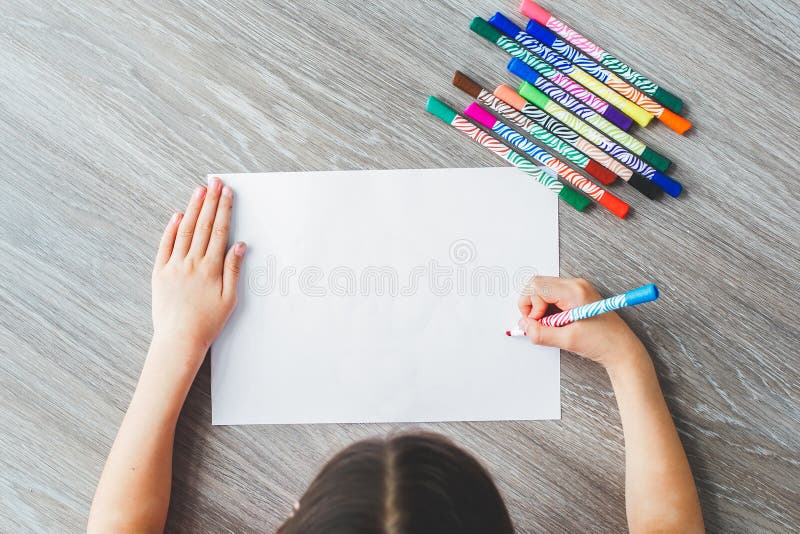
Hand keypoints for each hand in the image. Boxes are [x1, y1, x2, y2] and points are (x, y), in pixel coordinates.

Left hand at [151, 177, 244, 367]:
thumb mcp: (229, 299)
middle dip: (210, 201)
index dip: (224, 209)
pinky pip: (165, 246)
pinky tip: (177, 216)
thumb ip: (233, 270)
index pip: (219, 231)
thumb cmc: (207, 323)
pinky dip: (171, 229)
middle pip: (204, 225)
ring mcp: (174, 266)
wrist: (179, 339)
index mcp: (211, 268)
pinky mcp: (159, 273)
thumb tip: (239, 246)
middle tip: (215, 182)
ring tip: (199, 191)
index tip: (227, 193)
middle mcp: (192, 263)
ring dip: (193, 209)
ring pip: (185, 231)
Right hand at [518, 276, 646, 369]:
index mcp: (574, 291)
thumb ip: (541, 333)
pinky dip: (547, 310)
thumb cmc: (604, 342)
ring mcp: (576, 289)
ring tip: (551, 326)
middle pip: (537, 284)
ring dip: (539, 308)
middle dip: (532, 305)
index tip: (536, 323)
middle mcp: (575, 285)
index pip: (536, 286)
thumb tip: (524, 326)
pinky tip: (556, 323)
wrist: (622, 349)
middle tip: (539, 324)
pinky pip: (551, 296)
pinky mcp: (576, 296)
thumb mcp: (568, 340)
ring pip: (542, 290)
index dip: (530, 306)